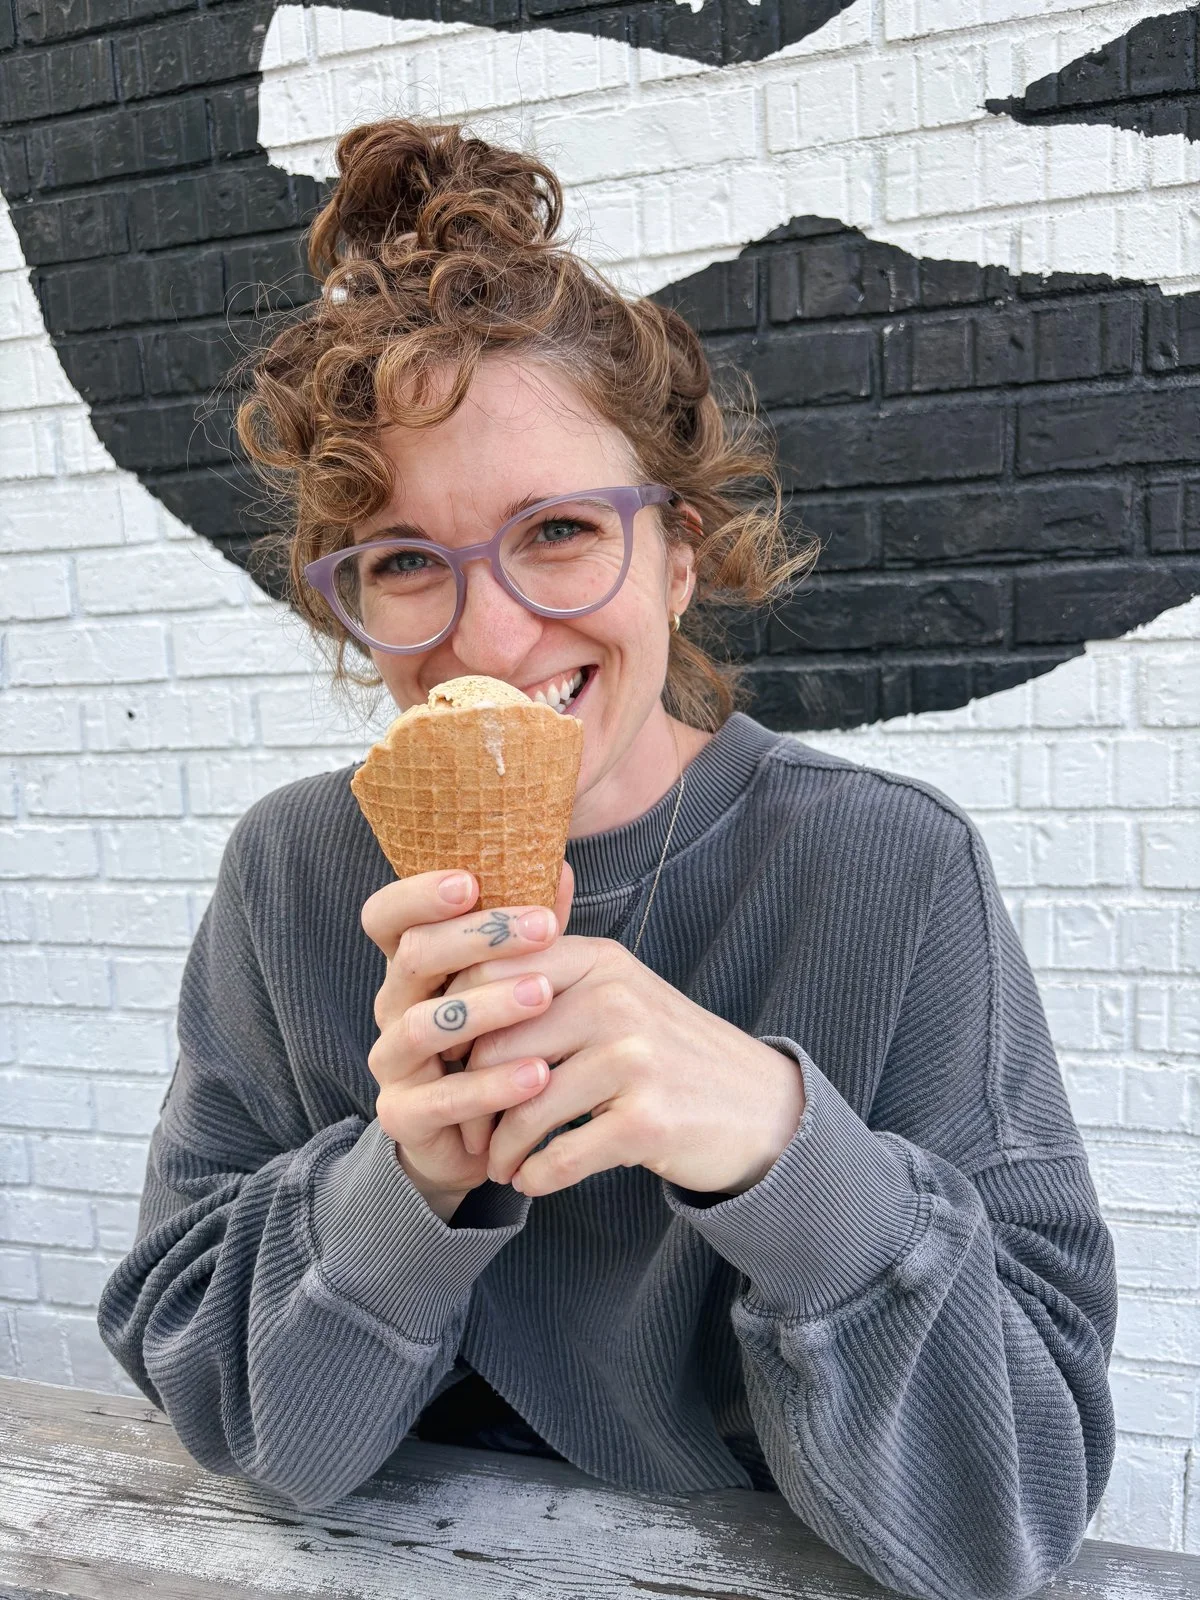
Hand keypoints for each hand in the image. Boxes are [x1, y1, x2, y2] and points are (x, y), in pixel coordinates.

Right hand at [360, 864, 573, 1219]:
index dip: (417, 894)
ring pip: (426, 1024)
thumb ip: (529, 932)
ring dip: (488, 1006)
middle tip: (543, 928)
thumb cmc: (501, 1042)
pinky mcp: (402, 1115)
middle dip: (480, 938)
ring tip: (545, 995)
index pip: (386, 916)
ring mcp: (391, 1062)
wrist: (482, 1138)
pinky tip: (539, 1073)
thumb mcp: (513, 982)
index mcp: (411, 966)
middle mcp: (391, 1006)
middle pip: (413, 957)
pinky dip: (493, 1084)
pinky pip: (443, 1098)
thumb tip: (559, 866)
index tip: (470, 880)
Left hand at [441, 937, 806, 1198]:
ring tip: (498, 1163)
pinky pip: (560, 1156)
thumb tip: (450, 996)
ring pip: (525, 1108)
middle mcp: (615, 999)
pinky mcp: (647, 1120)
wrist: (759, 1106)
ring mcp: (634, 1059)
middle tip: (469, 1131)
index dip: (457, 1023)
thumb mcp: (618, 992)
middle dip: (472, 1098)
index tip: (450, 1062)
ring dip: (501, 1148)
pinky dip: (536, 1177)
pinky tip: (533, 1180)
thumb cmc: (669, 1051)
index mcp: (598, 960)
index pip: (492, 974)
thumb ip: (548, 982)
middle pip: (498, 1047)